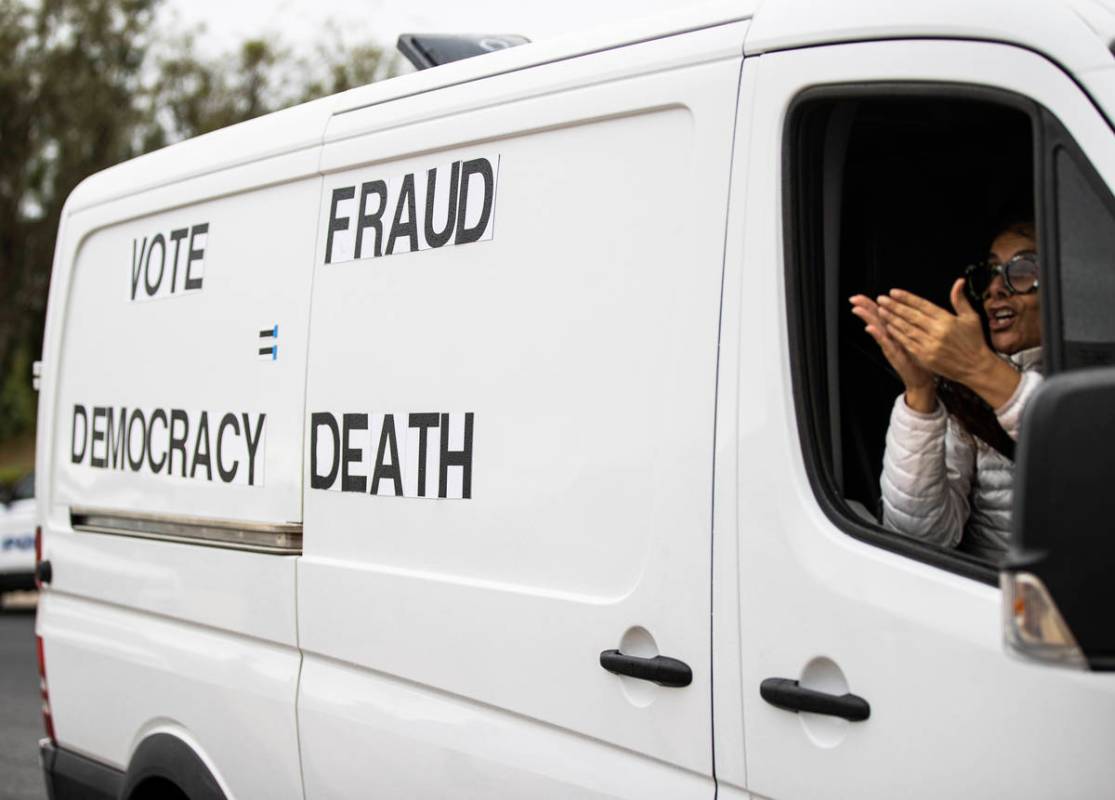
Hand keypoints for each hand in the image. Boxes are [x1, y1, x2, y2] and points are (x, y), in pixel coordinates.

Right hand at [849, 293, 935, 410]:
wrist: (919, 379)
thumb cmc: (918, 360)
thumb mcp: (911, 339)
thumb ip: (903, 327)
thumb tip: (902, 312)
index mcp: (894, 331)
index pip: (881, 314)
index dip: (870, 304)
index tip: (860, 295)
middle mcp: (890, 337)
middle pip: (875, 319)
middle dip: (864, 308)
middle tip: (854, 299)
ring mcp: (890, 346)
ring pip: (877, 329)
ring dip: (867, 319)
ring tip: (858, 309)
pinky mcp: (893, 354)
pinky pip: (884, 342)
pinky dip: (877, 335)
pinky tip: (870, 328)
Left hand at [876, 279, 1019, 408]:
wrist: (976, 367)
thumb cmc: (973, 341)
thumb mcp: (971, 317)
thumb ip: (960, 299)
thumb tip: (958, 281)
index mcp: (947, 320)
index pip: (922, 305)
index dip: (907, 298)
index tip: (894, 292)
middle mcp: (937, 331)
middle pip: (911, 316)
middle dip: (894, 306)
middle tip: (881, 299)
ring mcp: (930, 345)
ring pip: (906, 329)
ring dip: (892, 319)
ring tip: (881, 311)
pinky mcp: (925, 356)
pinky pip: (907, 343)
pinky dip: (897, 334)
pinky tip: (889, 327)